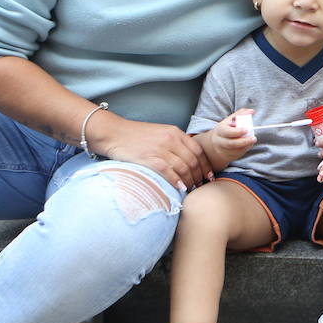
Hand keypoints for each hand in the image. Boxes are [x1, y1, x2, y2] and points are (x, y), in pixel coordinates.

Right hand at [89, 114, 213, 192]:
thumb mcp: (160, 134)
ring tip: (191, 189)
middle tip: (201, 186)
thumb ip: (174, 143)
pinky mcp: (149, 158)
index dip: (206, 165)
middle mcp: (171, 139)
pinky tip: (180, 188)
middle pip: (193, 160)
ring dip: (190, 180)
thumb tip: (187, 160)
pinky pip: (169, 171)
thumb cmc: (135, 136)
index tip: (209, 176)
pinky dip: (177, 181)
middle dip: (200, 175)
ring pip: (183, 167)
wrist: (113, 133)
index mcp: (175, 132)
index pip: (198, 150)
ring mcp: (160, 148)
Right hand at [207, 109, 256, 163]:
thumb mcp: (230, 120)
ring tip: (252, 140)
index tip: (247, 129)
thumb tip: (252, 111)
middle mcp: (219, 141)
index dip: (237, 132)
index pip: (227, 132)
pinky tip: (248, 145)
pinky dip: (244, 150)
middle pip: (231, 144)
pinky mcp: (227, 156)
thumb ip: (240, 115)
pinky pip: (237, 155)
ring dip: (246, 146)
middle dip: (243, 142)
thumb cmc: (226, 128)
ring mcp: (223, 150)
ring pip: (235, 151)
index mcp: (220, 130)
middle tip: (254, 138)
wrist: (216, 142)